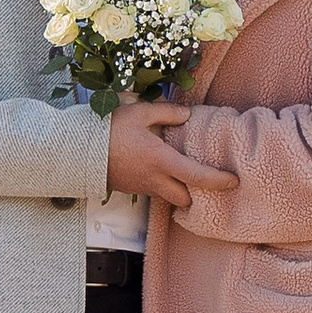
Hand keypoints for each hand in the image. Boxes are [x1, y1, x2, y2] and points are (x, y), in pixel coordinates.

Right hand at [108, 101, 235, 212]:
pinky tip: (162, 171)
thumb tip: (187, 115)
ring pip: (170, 197)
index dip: (218, 180)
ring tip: (186, 176)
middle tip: (207, 183)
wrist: (77, 153)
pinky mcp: (132, 189)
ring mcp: (143, 187)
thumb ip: (167, 113)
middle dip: (198, 195)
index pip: (197, 176)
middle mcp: (155, 180)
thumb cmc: (109, 130)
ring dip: (180, 191)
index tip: (234, 181)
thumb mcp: (139, 113)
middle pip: (185, 199)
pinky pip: (155, 192)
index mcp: (161, 161)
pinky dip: (164, 186)